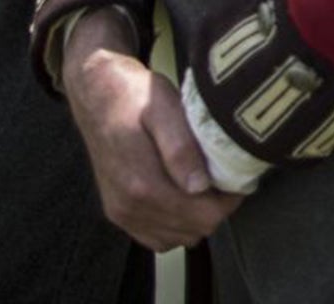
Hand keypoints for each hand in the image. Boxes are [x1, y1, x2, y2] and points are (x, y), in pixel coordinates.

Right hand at [62, 11, 241, 250]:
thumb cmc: (135, 96)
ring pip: (177, 238)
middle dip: (216, 207)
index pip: (203, 217)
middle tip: (223, 177)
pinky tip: (183, 196)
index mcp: (143, 184)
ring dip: (197, 217)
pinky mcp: (117, 213)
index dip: (228, 201)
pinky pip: (155, 238)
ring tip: (205, 183)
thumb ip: (180, 148)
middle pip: (194, 230)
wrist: (97, 95)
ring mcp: (121, 213)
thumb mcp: (163, 108)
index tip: (236, 176)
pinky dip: (175, 225)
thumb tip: (199, 187)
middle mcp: (130, 206)